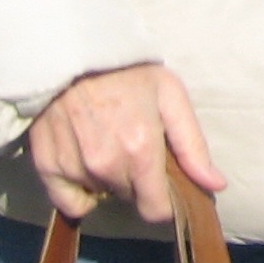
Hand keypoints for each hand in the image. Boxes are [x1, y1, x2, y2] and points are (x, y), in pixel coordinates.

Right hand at [27, 63, 225, 223]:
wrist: (72, 51)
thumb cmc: (127, 71)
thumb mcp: (170, 96)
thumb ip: (193, 145)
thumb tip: (217, 185)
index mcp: (141, 151)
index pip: (155, 211)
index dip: (165, 202)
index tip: (164, 184)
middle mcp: (106, 166)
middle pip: (130, 200)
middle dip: (137, 182)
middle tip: (134, 147)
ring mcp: (74, 169)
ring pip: (102, 196)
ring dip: (109, 180)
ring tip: (108, 141)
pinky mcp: (47, 168)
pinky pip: (69, 202)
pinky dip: (79, 190)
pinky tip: (84, 161)